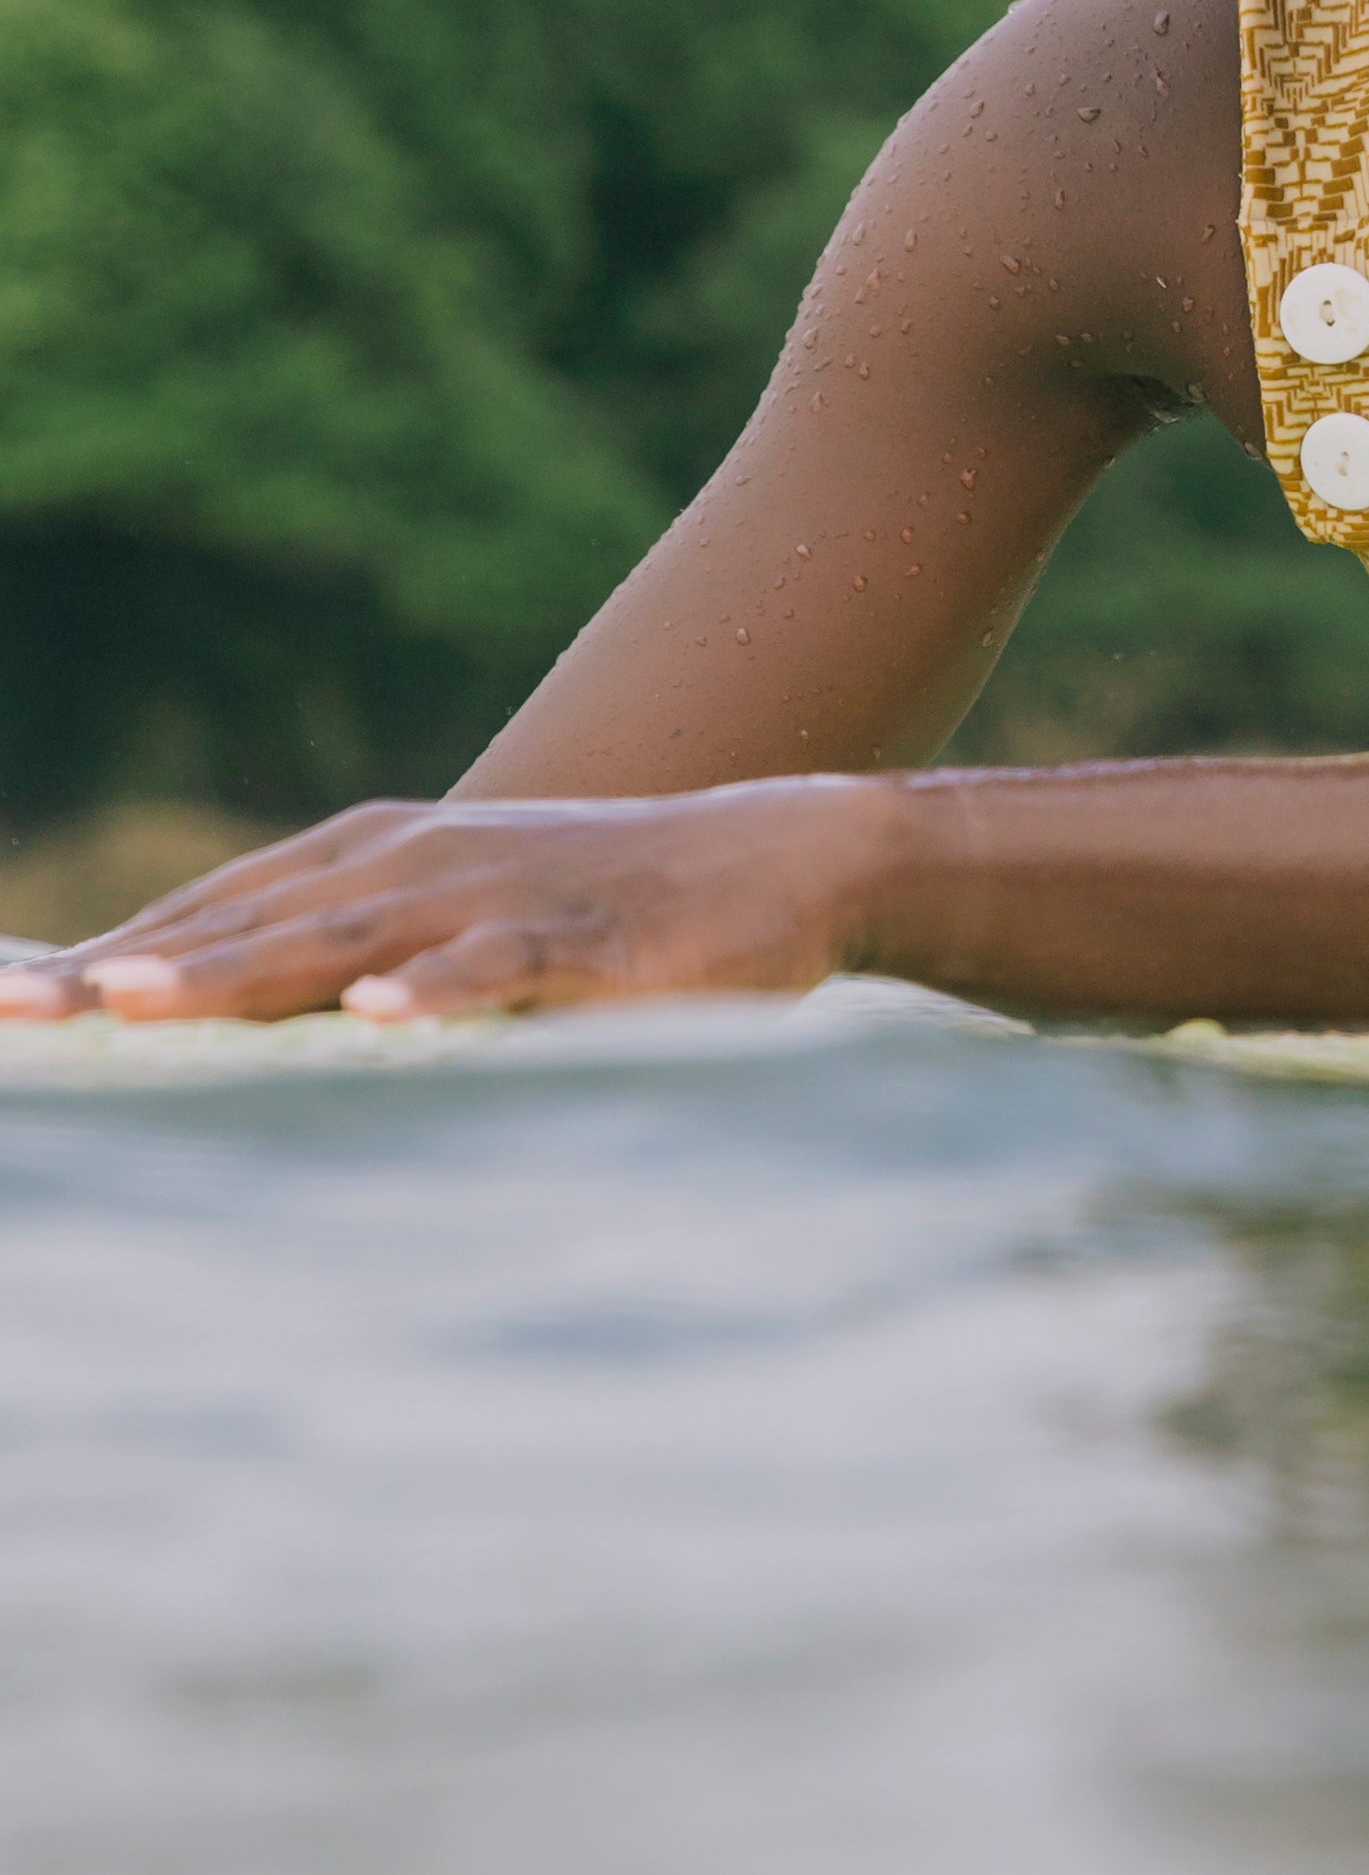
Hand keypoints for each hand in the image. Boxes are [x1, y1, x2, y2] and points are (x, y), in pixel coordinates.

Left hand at [0, 779, 907, 1026]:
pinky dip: (437, 990)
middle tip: (10, 1011)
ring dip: (233, 971)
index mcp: (379, 858)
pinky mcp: (591, 938)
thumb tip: (232, 1016)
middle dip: (119, 972)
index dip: (103, 954)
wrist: (786, 858)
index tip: (0, 1001)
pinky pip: (501, 968)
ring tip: (128, 1003)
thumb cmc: (610, 906)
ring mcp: (502, 896)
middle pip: (247, 926)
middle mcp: (420, 864)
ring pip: (346, 940)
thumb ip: (354, 959)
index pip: (213, 911)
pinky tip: (381, 1016)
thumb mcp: (463, 920)